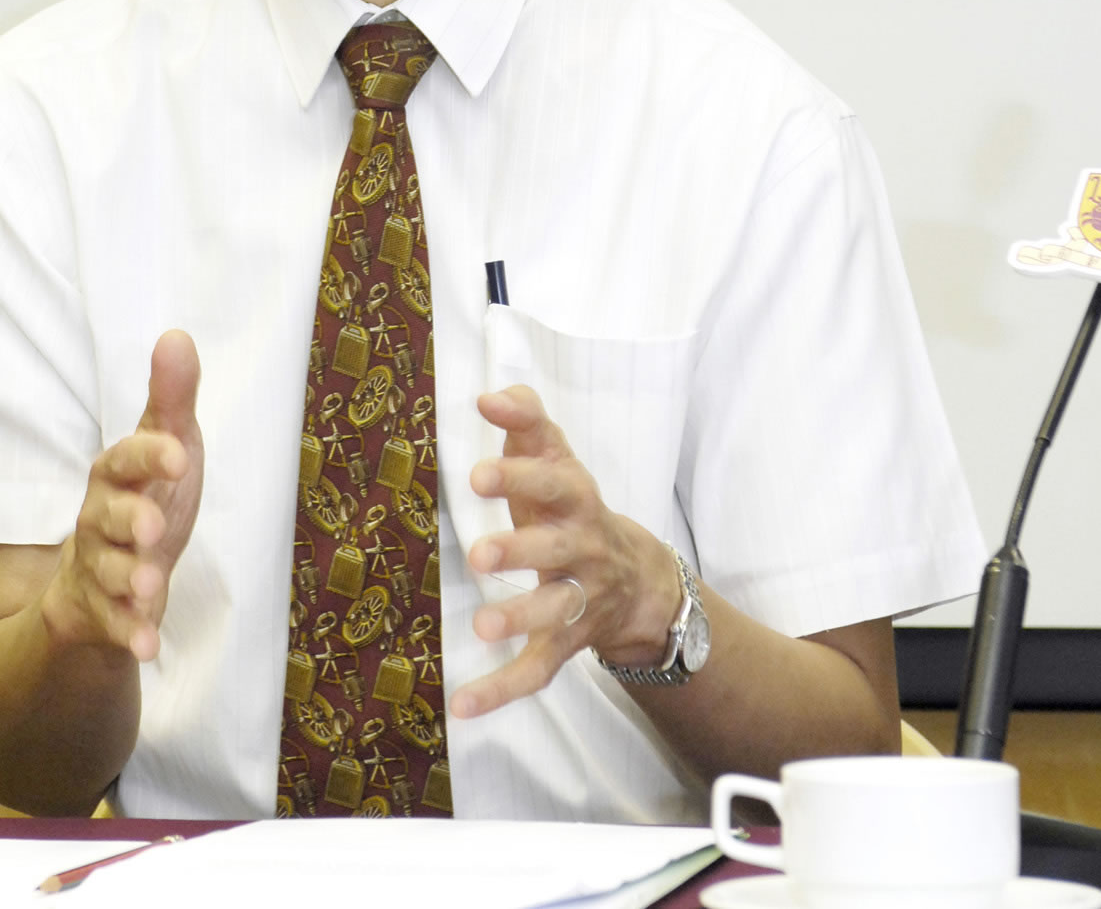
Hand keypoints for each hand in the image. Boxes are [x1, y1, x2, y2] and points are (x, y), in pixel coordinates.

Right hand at [41, 330, 203, 663]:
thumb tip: (177, 335)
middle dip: (128, 521)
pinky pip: (111, 626)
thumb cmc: (146, 498)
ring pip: (105, 571)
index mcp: (116, 474)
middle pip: (106, 517)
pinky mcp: (98, 613)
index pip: (126, 458)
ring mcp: (96, 568)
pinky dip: (129, 636)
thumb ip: (172, 400)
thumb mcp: (168, 448)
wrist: (108, 578)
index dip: (150, 455)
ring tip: (150, 585)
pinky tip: (148, 648)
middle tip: (153, 529)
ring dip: (127, 578)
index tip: (180, 454)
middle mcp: (99, 519)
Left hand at [450, 384, 679, 719]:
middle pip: (557, 550)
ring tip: (482, 625)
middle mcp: (584, 549)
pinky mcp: (566, 643)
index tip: (477, 473)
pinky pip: (538, 670)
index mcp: (578, 499)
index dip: (519, 476)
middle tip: (480, 554)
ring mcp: (579, 600)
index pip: (555, 482)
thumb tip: (490, 396)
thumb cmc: (572, 505)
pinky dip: (503, 691)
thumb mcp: (557, 456)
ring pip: (555, 612)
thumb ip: (526, 419)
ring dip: (521, 618)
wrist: (638, 579)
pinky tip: (463, 705)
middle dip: (521, 550)